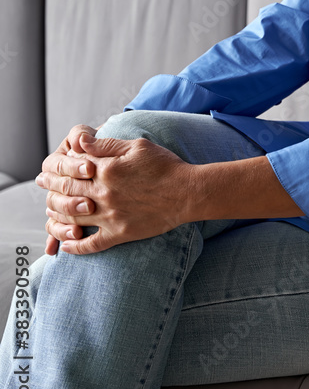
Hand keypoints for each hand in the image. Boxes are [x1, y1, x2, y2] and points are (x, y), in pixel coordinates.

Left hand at [36, 131, 194, 254]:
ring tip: (49, 211)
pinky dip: (75, 246)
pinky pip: (91, 244)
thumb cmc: (165, 165)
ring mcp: (110, 216)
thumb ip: (106, 144)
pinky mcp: (119, 234)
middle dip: (51, 187)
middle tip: (42, 184)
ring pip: (72, 218)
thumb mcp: (137, 146)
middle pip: (67, 192)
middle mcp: (104, 193)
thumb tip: (79, 141)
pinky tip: (66, 245)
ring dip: (56, 215)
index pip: (72, 168)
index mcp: (106, 169)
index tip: (50, 167)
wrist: (187, 193)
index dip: (58, 166)